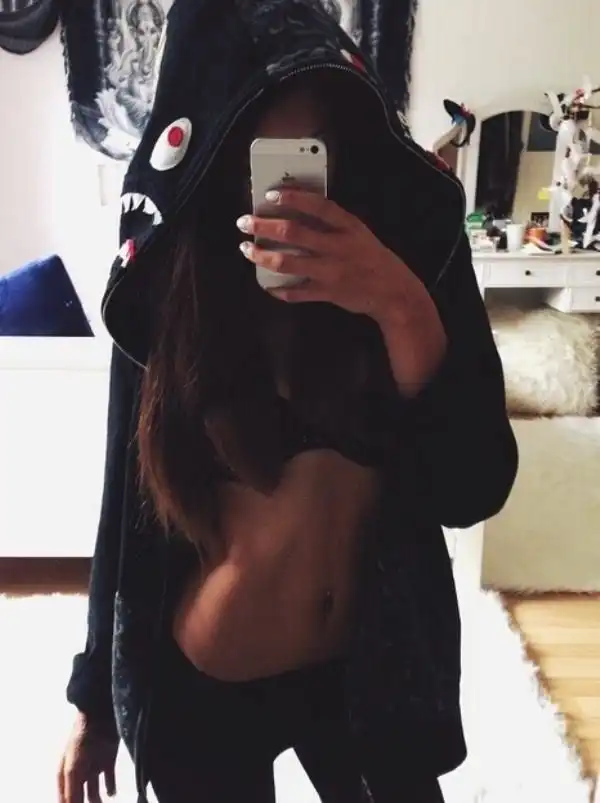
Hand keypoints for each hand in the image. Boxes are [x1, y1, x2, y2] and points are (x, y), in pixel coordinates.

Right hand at [58, 713, 118, 802]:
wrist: (100, 715)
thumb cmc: (80, 740)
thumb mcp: (72, 768)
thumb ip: (71, 790)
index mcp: (65, 774)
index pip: (65, 798)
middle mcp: (78, 772)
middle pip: (80, 796)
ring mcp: (93, 766)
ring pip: (94, 791)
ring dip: (97, 801)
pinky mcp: (108, 760)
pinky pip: (109, 779)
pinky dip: (111, 788)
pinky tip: (112, 794)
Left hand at [237, 189, 419, 319]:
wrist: (394, 293)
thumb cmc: (373, 258)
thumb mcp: (359, 233)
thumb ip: (333, 224)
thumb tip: (297, 211)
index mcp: (348, 227)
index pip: (318, 206)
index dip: (292, 198)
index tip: (270, 194)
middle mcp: (338, 247)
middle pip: (293, 233)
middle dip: (264, 227)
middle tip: (244, 222)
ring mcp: (331, 271)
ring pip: (288, 263)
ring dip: (262, 257)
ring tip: (247, 250)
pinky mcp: (328, 293)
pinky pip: (297, 293)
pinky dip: (280, 290)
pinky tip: (267, 286)